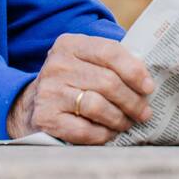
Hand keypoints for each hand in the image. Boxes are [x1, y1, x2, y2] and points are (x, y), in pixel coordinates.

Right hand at [6, 33, 154, 143]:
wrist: (30, 105)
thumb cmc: (71, 82)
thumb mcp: (85, 62)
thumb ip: (112, 62)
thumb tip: (146, 77)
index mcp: (70, 44)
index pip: (110, 52)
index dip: (134, 71)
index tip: (149, 87)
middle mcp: (57, 65)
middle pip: (108, 82)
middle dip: (133, 101)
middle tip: (144, 112)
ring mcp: (49, 92)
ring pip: (98, 106)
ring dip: (120, 118)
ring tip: (128, 122)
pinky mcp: (45, 118)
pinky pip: (85, 130)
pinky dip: (103, 134)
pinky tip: (109, 133)